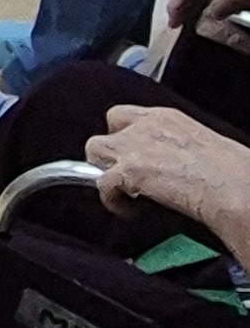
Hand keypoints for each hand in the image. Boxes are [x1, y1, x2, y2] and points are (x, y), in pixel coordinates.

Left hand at [87, 98, 249, 254]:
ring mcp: (133, 146)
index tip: (134, 156)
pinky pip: (102, 185)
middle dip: (110, 157)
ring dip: (104, 172)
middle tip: (128, 178)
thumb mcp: (200, 145)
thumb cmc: (231, 172)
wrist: (233, 186)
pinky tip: (132, 211)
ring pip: (93, 151)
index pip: (125, 116)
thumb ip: (176, 148)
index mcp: (166, 118)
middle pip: (104, 134)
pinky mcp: (127, 171)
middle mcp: (145, 125)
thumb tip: (175, 166)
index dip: (124, 138)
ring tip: (126, 193)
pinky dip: (113, 201)